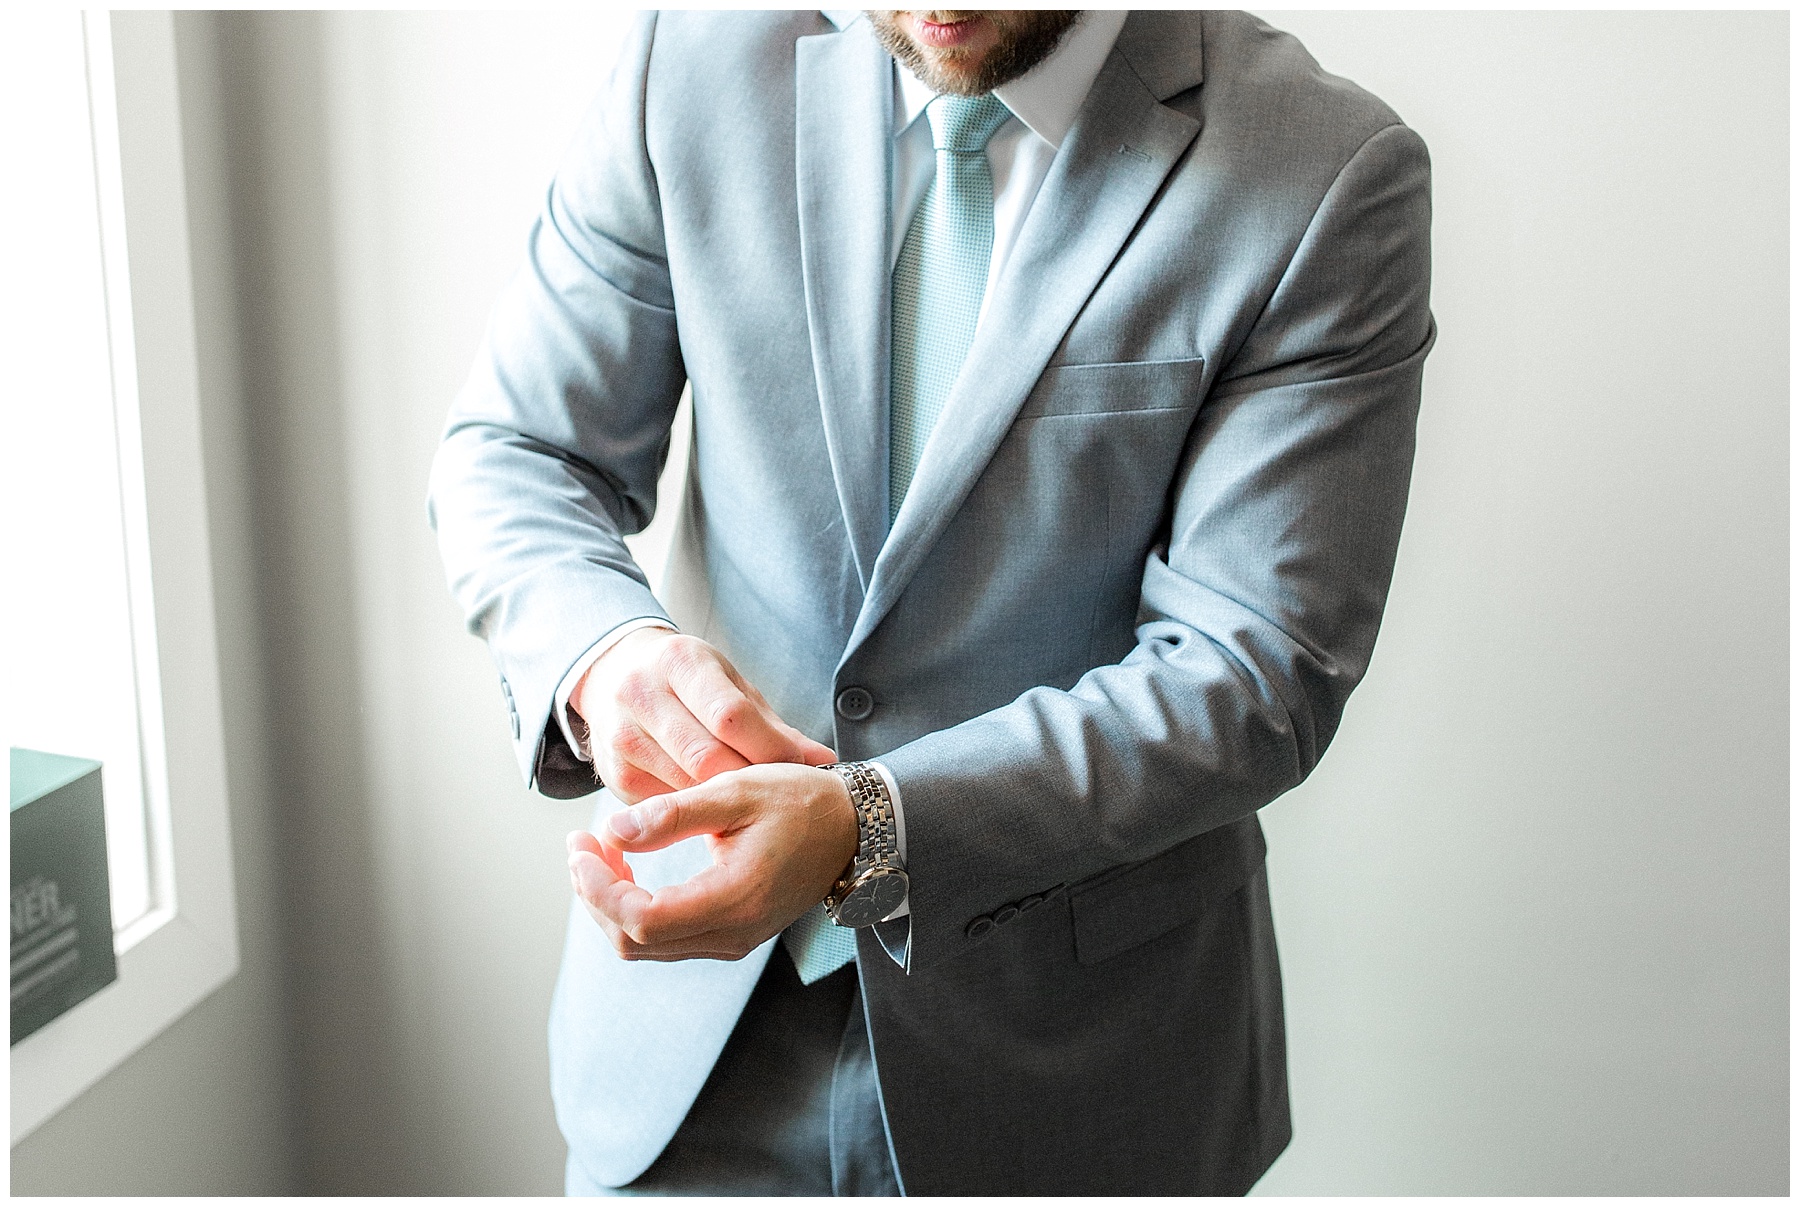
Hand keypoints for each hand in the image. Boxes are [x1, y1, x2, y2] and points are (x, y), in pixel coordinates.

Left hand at [565, 763, 856, 960]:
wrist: (853, 828)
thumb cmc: (801, 801)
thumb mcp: (736, 791)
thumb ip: (673, 813)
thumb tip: (613, 830)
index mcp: (735, 899)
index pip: (642, 921)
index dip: (599, 889)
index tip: (582, 845)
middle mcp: (733, 934)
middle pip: (635, 942)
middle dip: (595, 895)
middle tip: (580, 844)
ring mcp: (733, 940)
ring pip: (646, 945)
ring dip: (611, 902)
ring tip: (598, 851)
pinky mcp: (731, 934)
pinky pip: (667, 937)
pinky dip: (636, 907)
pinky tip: (629, 867)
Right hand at [573, 628, 835, 802]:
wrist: (614, 676)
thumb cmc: (689, 682)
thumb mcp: (731, 685)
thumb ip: (773, 726)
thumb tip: (822, 760)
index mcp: (680, 661)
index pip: (730, 715)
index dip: (769, 748)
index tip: (796, 766)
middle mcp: (642, 694)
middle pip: (706, 757)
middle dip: (748, 780)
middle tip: (776, 793)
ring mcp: (622, 736)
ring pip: (686, 786)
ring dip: (724, 801)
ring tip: (751, 803)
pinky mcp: (614, 775)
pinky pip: (667, 804)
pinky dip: (696, 810)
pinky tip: (714, 808)